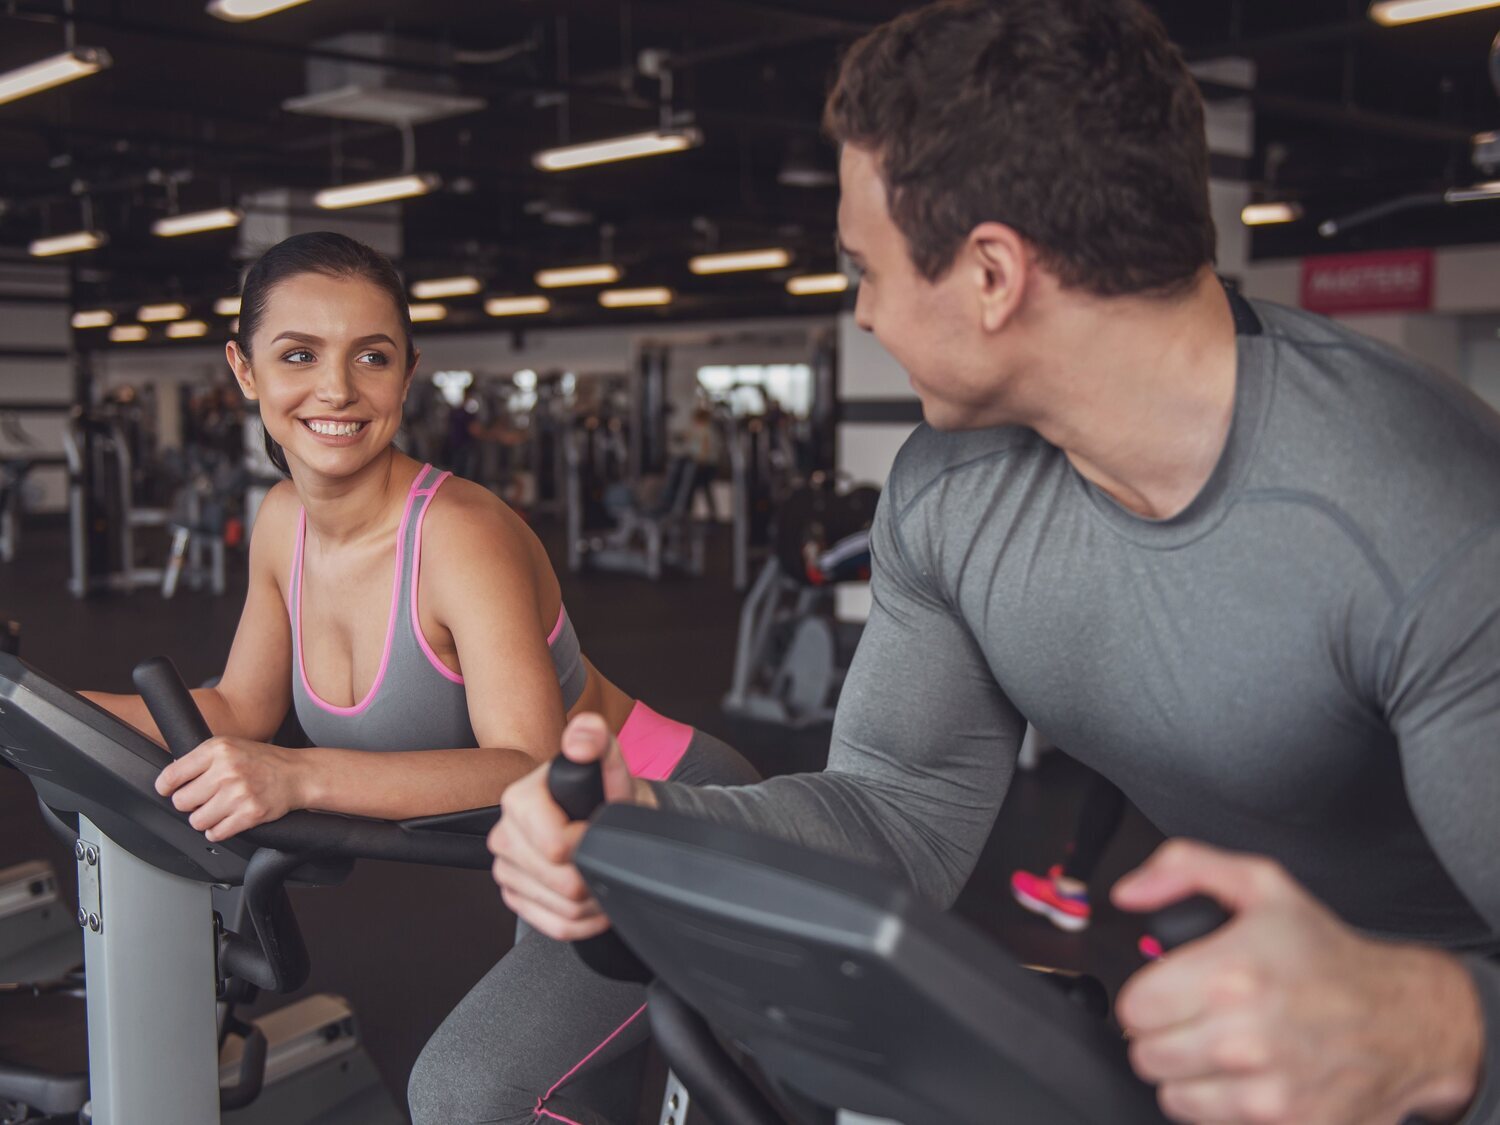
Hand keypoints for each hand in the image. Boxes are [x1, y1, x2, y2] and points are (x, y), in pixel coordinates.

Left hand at [155, 737, 303, 840]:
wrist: (297, 774)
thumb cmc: (262, 761)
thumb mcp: (230, 746)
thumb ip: (201, 759)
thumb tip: (170, 780)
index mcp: (218, 750)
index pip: (171, 776)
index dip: (166, 787)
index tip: (169, 790)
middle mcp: (227, 770)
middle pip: (181, 802)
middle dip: (189, 803)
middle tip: (203, 798)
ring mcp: (239, 793)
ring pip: (197, 821)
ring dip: (204, 818)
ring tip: (218, 808)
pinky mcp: (249, 814)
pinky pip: (216, 833)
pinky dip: (218, 830)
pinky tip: (227, 818)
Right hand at [488, 713, 652, 940]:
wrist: (602, 819)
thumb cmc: (605, 793)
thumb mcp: (609, 760)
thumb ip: (598, 739)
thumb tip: (580, 741)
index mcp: (518, 801)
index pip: (556, 847)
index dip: (590, 842)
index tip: (600, 829)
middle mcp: (505, 836)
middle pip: (561, 883)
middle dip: (594, 873)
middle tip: (606, 853)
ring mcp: (507, 870)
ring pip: (562, 908)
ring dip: (593, 900)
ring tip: (603, 871)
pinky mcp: (516, 896)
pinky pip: (554, 925)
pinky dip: (583, 920)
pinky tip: (593, 897)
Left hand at [1113, 840, 1482, 1124]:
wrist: (1404, 1018)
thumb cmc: (1327, 956)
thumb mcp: (1260, 885)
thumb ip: (1181, 869)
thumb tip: (1129, 893)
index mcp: (1231, 976)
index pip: (1133, 1007)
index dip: (1146, 995)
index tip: (1169, 991)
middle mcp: (1246, 1038)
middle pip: (1146, 1054)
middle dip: (1163, 1034)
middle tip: (1197, 1017)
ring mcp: (1267, 1092)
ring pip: (1172, 1095)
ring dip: (1187, 1073)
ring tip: (1220, 1046)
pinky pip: (1211, 1124)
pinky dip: (1219, 1105)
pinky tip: (1245, 1074)